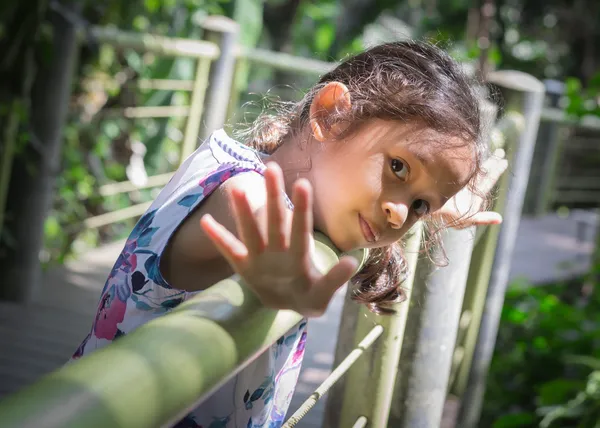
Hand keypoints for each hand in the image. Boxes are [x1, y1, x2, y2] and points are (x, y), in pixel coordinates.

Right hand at [200, 163, 357, 316]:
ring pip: (251, 231)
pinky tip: (205, 222)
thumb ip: (334, 280)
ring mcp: (260, 257)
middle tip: (272, 168)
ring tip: (237, 189)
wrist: (288, 303)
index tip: (302, 184)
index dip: (301, 209)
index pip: (300, 229)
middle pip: (274, 221)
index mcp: (298, 256)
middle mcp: (279, 250)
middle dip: (273, 197)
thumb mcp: (322, 295)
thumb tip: (352, 262)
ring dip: (243, 212)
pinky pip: (229, 252)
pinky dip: (218, 239)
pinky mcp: (245, 267)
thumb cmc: (309, 297)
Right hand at [433, 149, 508, 228]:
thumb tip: (500, 219)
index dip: (496, 170)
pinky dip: (466, 159)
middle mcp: (466, 187)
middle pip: (482, 173)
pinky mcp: (448, 175)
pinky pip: (461, 165)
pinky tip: (468, 151)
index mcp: (473, 196)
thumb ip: (482, 218)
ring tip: (490, 151)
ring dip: (482, 160)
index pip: (488, 180)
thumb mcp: (467, 219)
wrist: (428, 207)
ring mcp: (458, 180)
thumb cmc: (448, 216)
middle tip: (501, 152)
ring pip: (473, 168)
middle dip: (492, 163)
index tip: (504, 160)